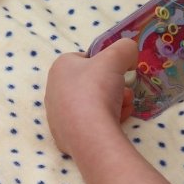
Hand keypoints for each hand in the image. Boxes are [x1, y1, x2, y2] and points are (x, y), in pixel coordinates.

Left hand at [45, 38, 138, 154]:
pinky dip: (105, 120)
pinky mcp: (65, 136)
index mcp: (59, 67)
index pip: (85, 59)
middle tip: (124, 91)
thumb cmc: (98, 88)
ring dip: (114, 102)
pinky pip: (90, 122)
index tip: (117, 71)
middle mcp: (54, 90)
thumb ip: (126, 48)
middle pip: (92, 83)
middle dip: (113, 86)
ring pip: (93, 103)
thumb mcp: (118, 55)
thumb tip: (129, 55)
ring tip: (123, 107)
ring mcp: (58, 115)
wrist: (91, 133)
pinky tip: (117, 121)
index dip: (105, 63)